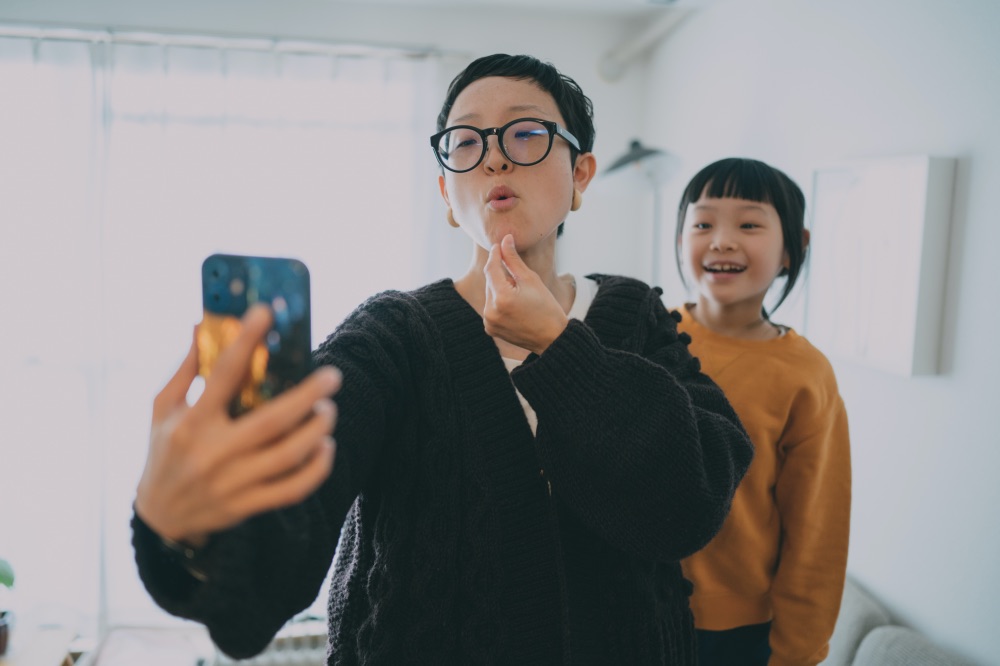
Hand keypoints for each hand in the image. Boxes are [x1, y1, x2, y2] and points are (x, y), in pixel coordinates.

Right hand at [134, 305, 340, 547]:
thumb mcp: (163, 409)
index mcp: (191, 423)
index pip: (222, 375)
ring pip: (288, 456)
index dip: (245, 340)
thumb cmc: (164, 452)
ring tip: (328, 410)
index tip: (267, 313)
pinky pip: (293, 489)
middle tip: (332, 376)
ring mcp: (232, 483)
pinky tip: (325, 447)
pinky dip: (316, 468)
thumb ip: (185, 369)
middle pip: (272, 420)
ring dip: (317, 430)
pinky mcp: (248, 505)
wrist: (159, 517)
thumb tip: (201, 325)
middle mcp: (212, 453)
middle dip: (307, 395)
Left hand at [483, 234, 568, 354]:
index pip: (491, 268)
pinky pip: (490, 308)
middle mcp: (491, 311)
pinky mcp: (490, 329)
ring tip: (519, 293)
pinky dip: (498, 301)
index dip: (495, 254)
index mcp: (502, 297)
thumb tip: (505, 240)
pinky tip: (514, 304)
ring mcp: (489, 322)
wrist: (552, 338)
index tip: (499, 244)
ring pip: (490, 294)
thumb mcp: (531, 280)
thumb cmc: (546, 307)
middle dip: (500, 273)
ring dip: (499, 287)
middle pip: (490, 281)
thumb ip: (514, 260)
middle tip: (516, 272)